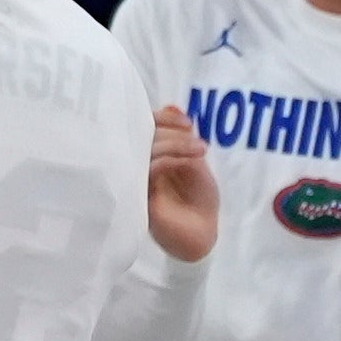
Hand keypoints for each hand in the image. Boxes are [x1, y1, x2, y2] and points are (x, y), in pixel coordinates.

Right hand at [145, 107, 217, 261]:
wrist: (203, 235)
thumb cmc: (199, 201)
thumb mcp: (196, 162)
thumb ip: (183, 138)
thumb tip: (171, 104)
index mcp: (150, 155)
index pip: (146, 127)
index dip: (164, 118)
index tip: (187, 122)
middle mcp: (139, 166)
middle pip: (143, 135)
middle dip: (172, 131)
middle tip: (195, 139)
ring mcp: (137, 181)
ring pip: (146, 150)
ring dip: (175, 144)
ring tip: (200, 150)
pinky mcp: (139, 197)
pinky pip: (148, 169)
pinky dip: (169, 160)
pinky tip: (187, 163)